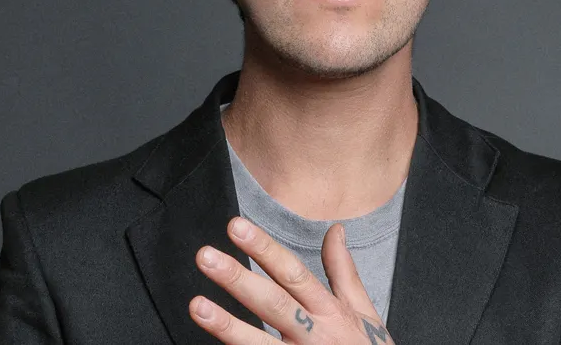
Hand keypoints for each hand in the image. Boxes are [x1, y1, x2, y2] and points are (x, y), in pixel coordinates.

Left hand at [189, 217, 394, 343]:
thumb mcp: (363, 312)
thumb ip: (344, 272)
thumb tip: (335, 230)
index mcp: (330, 311)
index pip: (292, 273)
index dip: (264, 249)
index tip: (237, 228)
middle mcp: (314, 335)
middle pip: (272, 303)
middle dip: (238, 278)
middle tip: (206, 256)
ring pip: (260, 344)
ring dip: (227, 326)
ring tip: (197, 305)